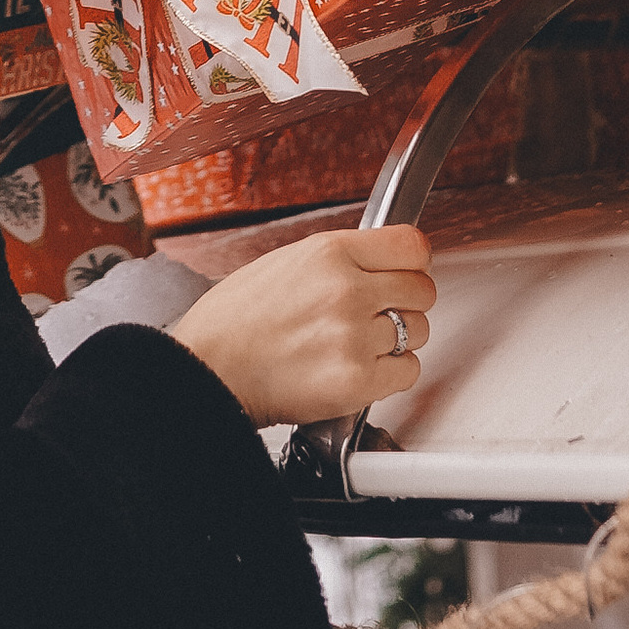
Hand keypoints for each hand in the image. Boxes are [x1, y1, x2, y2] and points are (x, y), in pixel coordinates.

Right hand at [172, 224, 436, 430]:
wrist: (206, 371)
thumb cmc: (233, 321)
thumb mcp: (284, 263)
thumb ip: (339, 261)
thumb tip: (382, 263)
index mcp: (329, 253)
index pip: (412, 246)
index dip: (412, 263)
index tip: (406, 272)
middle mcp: (346, 290)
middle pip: (422, 290)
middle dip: (405, 303)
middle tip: (378, 315)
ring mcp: (354, 337)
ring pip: (418, 332)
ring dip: (397, 341)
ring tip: (357, 345)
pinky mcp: (357, 381)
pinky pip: (407, 372)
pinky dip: (390, 374)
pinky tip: (358, 368)